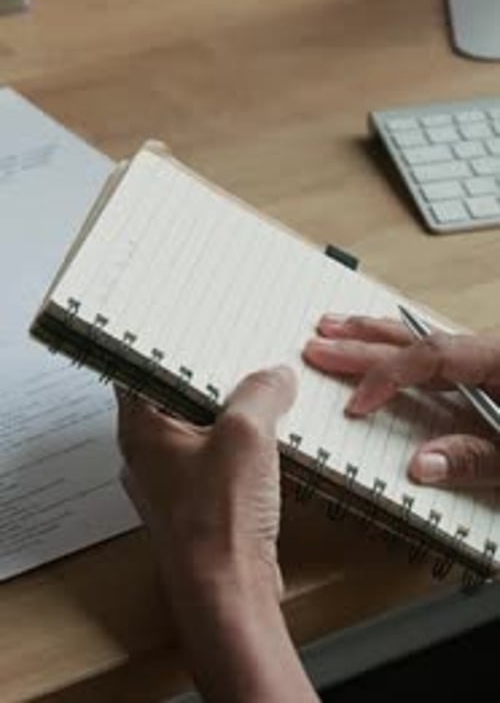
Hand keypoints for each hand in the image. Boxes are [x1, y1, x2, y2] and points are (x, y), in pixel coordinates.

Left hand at [116, 367, 318, 702]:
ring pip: (200, 428)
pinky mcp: (199, 503)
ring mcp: (173, 481)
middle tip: (245, 355)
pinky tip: (271, 438)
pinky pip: (217, 458)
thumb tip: (275, 376)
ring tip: (265, 391)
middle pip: (176, 396)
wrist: (229, 594)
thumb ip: (260, 392)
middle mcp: (148, 453)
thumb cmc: (218, 523)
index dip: (171, 344)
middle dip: (213, 378)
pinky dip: (240, 445)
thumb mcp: (246, 435)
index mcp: (141, 429)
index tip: (198, 326)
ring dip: (231, 413)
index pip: (143, 367)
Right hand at [304, 313, 499, 489]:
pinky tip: (382, 339)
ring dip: (375, 336)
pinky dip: (400, 346)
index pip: (431, 356)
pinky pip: (434, 350)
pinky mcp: (487, 368)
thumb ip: (474, 459)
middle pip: (416, 341)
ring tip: (336, 327)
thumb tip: (420, 466)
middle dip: (363, 345)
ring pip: (422, 337)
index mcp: (499, 358)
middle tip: (318, 347)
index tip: (358, 403)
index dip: (388, 376)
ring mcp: (487, 356)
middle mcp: (489, 349)